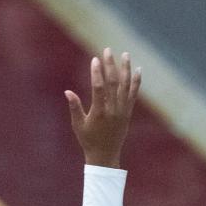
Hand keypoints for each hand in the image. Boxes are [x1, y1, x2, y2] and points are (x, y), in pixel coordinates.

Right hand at [65, 49, 140, 168]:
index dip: (97, 73)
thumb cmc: (88, 140)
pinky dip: (136, 81)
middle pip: (113, 83)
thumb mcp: (78, 125)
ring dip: (125, 69)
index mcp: (99, 112)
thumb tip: (68, 92)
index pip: (99, 88)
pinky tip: (137, 70)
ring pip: (125, 86)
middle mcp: (113, 110)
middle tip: (107, 50)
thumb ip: (75, 107)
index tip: (95, 59)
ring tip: (125, 54)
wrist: (106, 155)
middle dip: (110, 65)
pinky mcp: (128, 112)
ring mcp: (123, 111)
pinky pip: (133, 94)